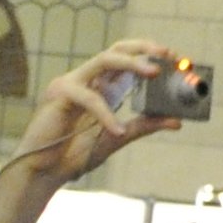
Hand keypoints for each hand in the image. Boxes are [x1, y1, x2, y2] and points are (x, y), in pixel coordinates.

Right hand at [1, 39, 181, 190]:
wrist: (44, 173)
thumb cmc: (74, 155)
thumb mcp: (118, 137)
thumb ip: (144, 126)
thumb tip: (177, 121)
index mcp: (100, 86)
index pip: (127, 59)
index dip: (151, 55)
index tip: (176, 60)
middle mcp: (87, 78)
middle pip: (118, 49)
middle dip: (145, 48)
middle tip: (168, 55)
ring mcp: (72, 82)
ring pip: (106, 59)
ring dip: (132, 63)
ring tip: (154, 73)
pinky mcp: (60, 94)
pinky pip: (90, 98)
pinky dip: (106, 114)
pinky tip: (117, 130)